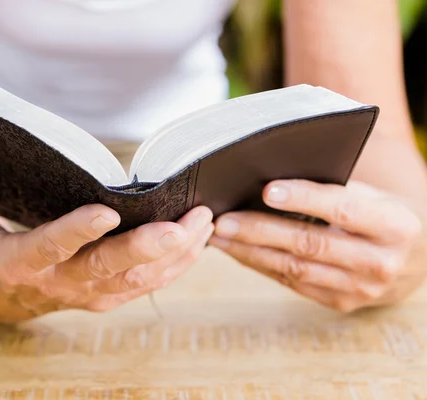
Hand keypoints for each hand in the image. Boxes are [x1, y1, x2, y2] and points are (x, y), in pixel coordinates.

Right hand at [0, 136, 213, 322]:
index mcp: (18, 264)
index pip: (49, 247)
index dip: (76, 233)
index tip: (107, 212)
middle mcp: (57, 284)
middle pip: (106, 270)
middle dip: (146, 248)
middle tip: (183, 223)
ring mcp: (84, 294)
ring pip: (135, 281)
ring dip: (174, 255)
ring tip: (204, 220)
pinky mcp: (103, 297)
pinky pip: (144, 286)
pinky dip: (174, 267)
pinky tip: (198, 241)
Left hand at [210, 179, 425, 312]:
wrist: (413, 262)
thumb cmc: (383, 217)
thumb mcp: (375, 197)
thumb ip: (335, 189)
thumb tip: (271, 181)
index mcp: (394, 225)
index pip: (344, 208)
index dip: (305, 198)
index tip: (267, 190)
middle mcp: (381, 262)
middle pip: (310, 244)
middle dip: (260, 231)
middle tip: (223, 219)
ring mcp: (361, 289)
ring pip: (295, 269)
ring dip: (251, 252)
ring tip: (221, 236)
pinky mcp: (341, 303)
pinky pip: (293, 284)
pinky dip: (262, 266)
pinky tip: (239, 252)